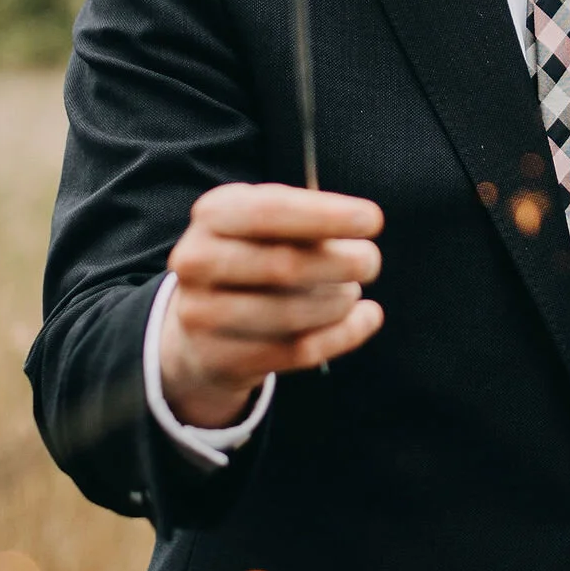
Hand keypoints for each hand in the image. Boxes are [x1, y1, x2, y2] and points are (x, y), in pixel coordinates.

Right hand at [160, 184, 383, 427]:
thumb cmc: (255, 255)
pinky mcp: (220, 359)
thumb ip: (308, 220)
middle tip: (371, 262)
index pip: (269, 212)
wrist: (201, 321)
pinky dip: (343, 335)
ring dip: (339, 303)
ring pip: (291, 315)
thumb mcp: (271, 224)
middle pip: (283, 266)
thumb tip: (362, 223)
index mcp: (212, 214)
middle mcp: (196, 261)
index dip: (325, 216)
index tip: (373, 220)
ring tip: (351, 293)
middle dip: (341, 263)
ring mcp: (201, 314)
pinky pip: (297, 351)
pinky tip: (365, 319)